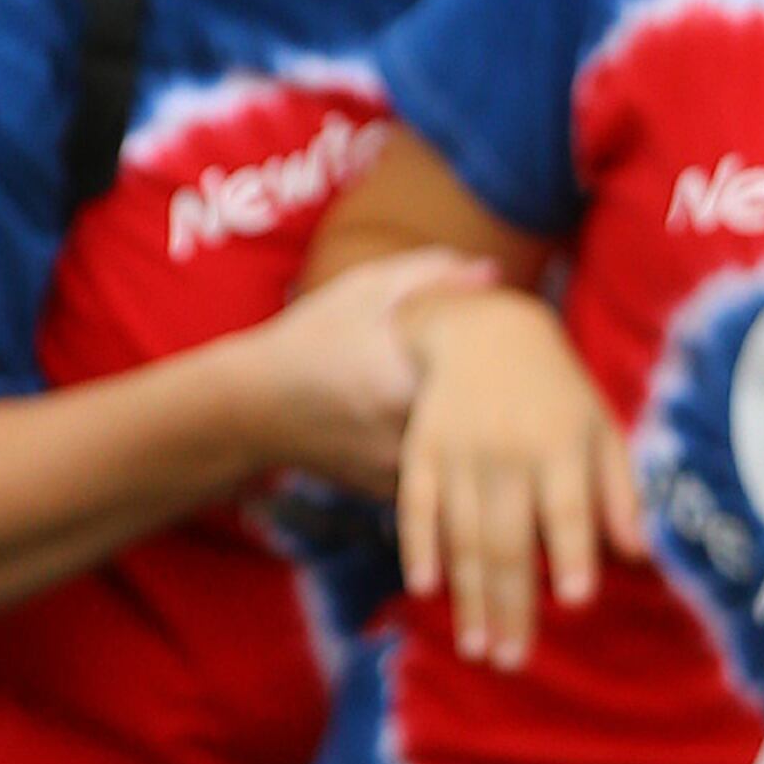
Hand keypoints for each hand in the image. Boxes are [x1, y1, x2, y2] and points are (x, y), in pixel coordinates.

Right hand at [235, 247, 497, 494]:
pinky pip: (441, 478)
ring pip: (464, 458)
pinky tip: (454, 429)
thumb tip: (494, 270)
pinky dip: (451, 456)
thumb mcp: (365, 291)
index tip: (515, 343)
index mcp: (402, 383)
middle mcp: (403, 438)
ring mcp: (397, 473)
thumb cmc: (309, 338)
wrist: (248, 407)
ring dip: (477, 434)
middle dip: (501, 399)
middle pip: (483, 424)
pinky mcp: (389, 493)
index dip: (507, 359)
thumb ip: (431, 275)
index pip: (490, 377)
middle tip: (513, 373)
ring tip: (490, 401)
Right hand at [395, 290, 646, 671]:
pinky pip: (417, 507)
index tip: (578, 600)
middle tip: (514, 661)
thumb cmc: (560, 396)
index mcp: (562, 445)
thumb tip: (640, 556)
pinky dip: (420, 548)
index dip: (574, 551)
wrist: (488, 333)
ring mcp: (459, 451)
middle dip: (512, 604)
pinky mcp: (421, 452)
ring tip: (478, 648)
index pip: (569, 507)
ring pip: (463, 534)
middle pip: (509, 537)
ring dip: (468, 596)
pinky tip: (426, 589)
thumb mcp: (602, 430)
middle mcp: (508, 451)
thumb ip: (621, 492)